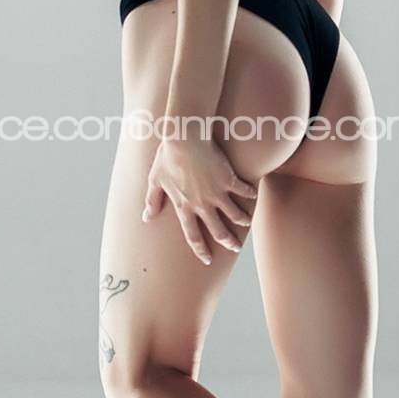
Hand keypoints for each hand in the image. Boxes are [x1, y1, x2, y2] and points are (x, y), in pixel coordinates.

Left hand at [142, 136, 257, 264]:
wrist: (184, 138)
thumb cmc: (167, 157)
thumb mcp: (155, 180)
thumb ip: (152, 201)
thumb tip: (146, 218)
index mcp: (184, 206)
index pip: (192, 235)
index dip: (200, 250)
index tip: (207, 259)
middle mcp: (202, 204)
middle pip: (218, 231)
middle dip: (228, 242)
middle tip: (235, 247)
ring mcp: (217, 193)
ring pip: (235, 215)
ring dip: (242, 221)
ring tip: (246, 222)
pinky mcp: (228, 179)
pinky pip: (243, 192)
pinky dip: (249, 195)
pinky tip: (252, 195)